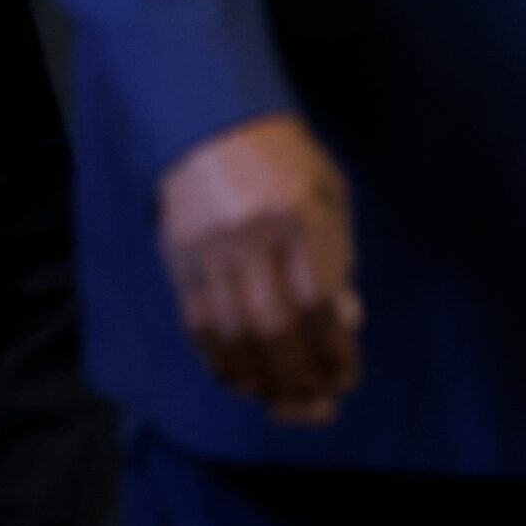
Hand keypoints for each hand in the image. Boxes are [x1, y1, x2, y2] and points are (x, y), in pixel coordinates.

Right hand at [158, 115, 362, 423]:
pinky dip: (219, 360)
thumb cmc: (283, 159)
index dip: (334, 352)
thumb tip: (346, 323)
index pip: (319, 303)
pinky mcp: (178, 255)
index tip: (345, 378)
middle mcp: (252, 234)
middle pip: (276, 328)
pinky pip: (198, 323)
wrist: (211, 120)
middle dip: (299, 377)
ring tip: (280, 401)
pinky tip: (239, 379)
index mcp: (299, 215)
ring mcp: (209, 247)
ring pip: (234, 333)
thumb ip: (340, 256)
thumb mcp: (328, 194)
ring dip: (260, 379)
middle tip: (316, 405)